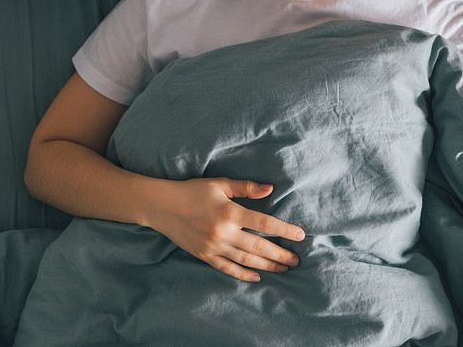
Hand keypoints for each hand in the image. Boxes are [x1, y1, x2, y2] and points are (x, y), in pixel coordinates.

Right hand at [147, 177, 305, 281]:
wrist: (161, 206)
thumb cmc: (192, 191)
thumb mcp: (220, 184)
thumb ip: (246, 187)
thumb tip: (270, 189)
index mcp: (230, 213)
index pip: (264, 224)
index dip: (284, 231)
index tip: (300, 236)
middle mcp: (223, 233)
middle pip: (259, 247)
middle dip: (280, 254)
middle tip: (297, 260)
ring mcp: (213, 247)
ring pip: (246, 260)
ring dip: (267, 266)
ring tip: (283, 269)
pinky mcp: (204, 256)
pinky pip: (227, 268)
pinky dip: (243, 274)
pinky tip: (256, 277)